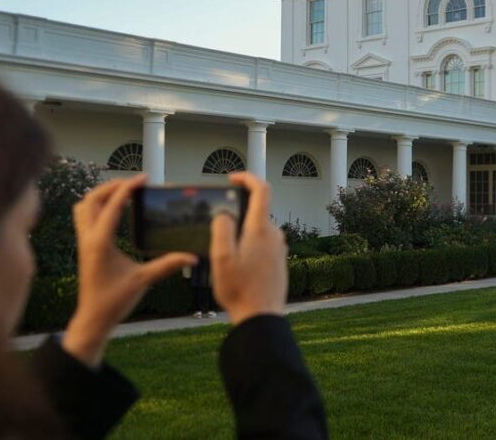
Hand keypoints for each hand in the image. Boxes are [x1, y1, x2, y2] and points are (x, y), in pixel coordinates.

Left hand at [62, 174, 195, 366]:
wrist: (93, 318)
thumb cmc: (114, 301)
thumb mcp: (143, 280)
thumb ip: (167, 265)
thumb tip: (192, 258)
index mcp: (100, 242)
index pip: (112, 205)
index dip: (128, 188)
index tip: (143, 179)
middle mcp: (88, 238)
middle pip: (93, 198)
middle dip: (112, 186)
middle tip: (134, 183)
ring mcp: (83, 242)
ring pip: (84, 206)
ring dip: (101, 194)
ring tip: (122, 192)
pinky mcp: (83, 246)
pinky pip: (83, 217)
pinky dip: (95, 206)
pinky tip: (113, 210)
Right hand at [210, 171, 287, 325]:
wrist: (261, 317)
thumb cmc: (239, 290)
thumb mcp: (221, 258)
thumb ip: (222, 229)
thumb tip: (224, 214)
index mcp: (260, 229)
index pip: (261, 190)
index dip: (247, 178)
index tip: (232, 179)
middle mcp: (274, 234)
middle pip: (256, 211)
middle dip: (236, 213)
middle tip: (216, 227)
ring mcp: (279, 248)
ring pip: (257, 228)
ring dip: (241, 232)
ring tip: (224, 253)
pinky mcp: (279, 260)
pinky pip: (262, 243)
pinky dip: (248, 245)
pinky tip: (236, 265)